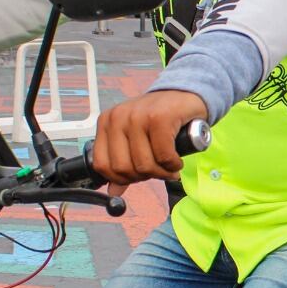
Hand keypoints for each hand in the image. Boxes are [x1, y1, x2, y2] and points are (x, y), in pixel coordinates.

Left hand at [92, 89, 206, 185]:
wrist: (184, 95)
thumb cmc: (159, 118)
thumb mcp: (135, 139)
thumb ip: (123, 163)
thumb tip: (113, 192)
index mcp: (107, 123)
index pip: (102, 165)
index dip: (121, 178)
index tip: (137, 177)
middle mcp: (119, 118)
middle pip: (123, 168)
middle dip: (143, 176)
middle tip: (157, 171)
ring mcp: (138, 116)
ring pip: (144, 164)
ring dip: (161, 172)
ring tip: (169, 166)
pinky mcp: (160, 118)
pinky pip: (164, 156)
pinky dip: (173, 164)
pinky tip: (177, 160)